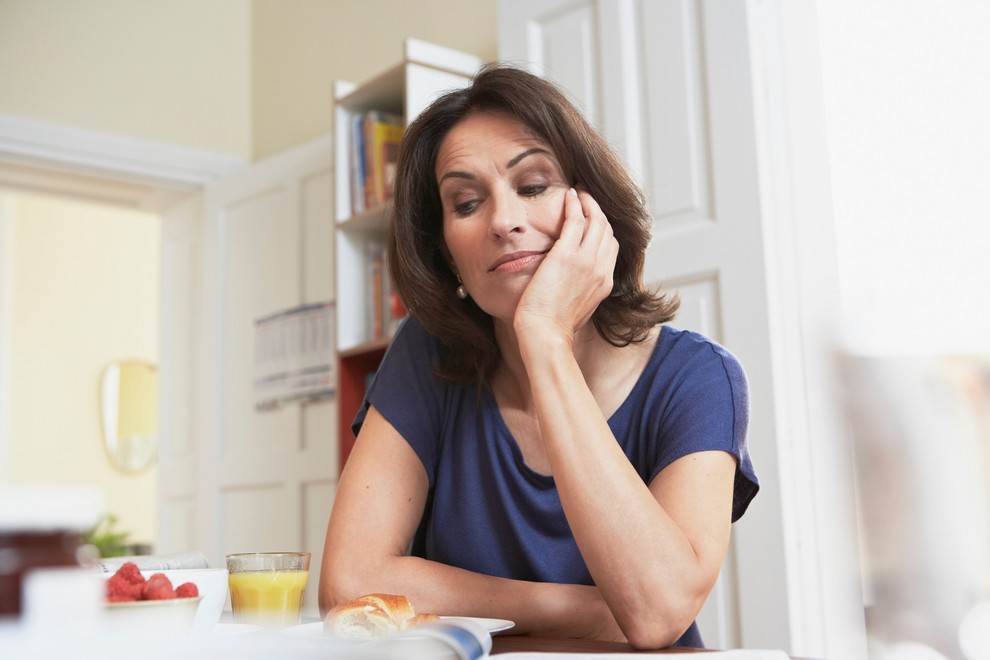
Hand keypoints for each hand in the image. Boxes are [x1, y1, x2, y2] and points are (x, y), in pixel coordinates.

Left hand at [513, 188, 618, 344]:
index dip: (603, 229)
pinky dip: (575, 204)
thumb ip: (580, 292)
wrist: (545, 334)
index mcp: (604, 284)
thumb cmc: (553, 328)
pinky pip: (576, 219)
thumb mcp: (577, 309)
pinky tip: (569, 195)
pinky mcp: (567, 255)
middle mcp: (601, 270)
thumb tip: (573, 288)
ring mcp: (586, 261)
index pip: (611, 247)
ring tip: (579, 191)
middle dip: (598, 210)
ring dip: (589, 202)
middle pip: (607, 230)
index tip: (592, 218)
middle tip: (586, 197)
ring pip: (597, 221)